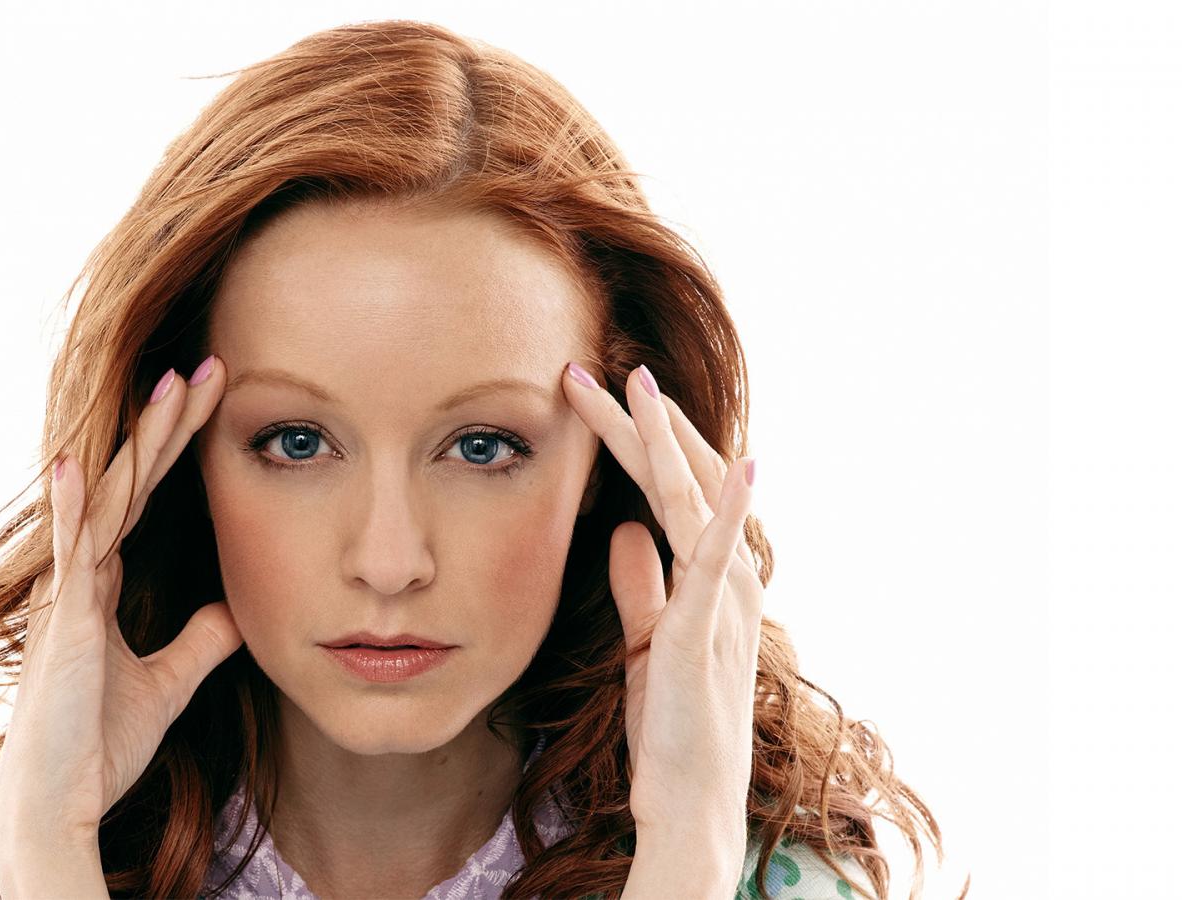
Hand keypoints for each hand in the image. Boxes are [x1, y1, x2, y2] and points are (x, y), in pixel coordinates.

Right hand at [0, 355, 242, 854]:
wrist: (60, 801)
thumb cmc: (98, 744)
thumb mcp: (168, 681)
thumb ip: (199, 640)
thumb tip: (235, 607)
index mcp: (99, 583)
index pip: (145, 496)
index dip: (175, 447)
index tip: (211, 399)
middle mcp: (80, 576)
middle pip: (130, 482)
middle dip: (167, 425)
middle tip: (205, 367)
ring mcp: (67, 594)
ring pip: (107, 501)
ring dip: (138, 445)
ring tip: (168, 388)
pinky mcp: (62, 622)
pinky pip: (69, 555)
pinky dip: (74, 509)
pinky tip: (83, 464)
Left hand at [562, 361, 759, 876]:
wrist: (688, 802)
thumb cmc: (674, 727)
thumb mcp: (650, 640)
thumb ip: (644, 583)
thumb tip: (626, 531)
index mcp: (707, 578)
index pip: (669, 492)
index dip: (635, 442)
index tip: (593, 395)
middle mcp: (727, 580)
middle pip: (682, 483)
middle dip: (643, 423)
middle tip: (600, 366)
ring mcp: (722, 604)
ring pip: (695, 504)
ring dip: (671, 442)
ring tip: (642, 386)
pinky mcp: (707, 635)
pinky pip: (720, 563)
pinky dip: (728, 512)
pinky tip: (736, 466)